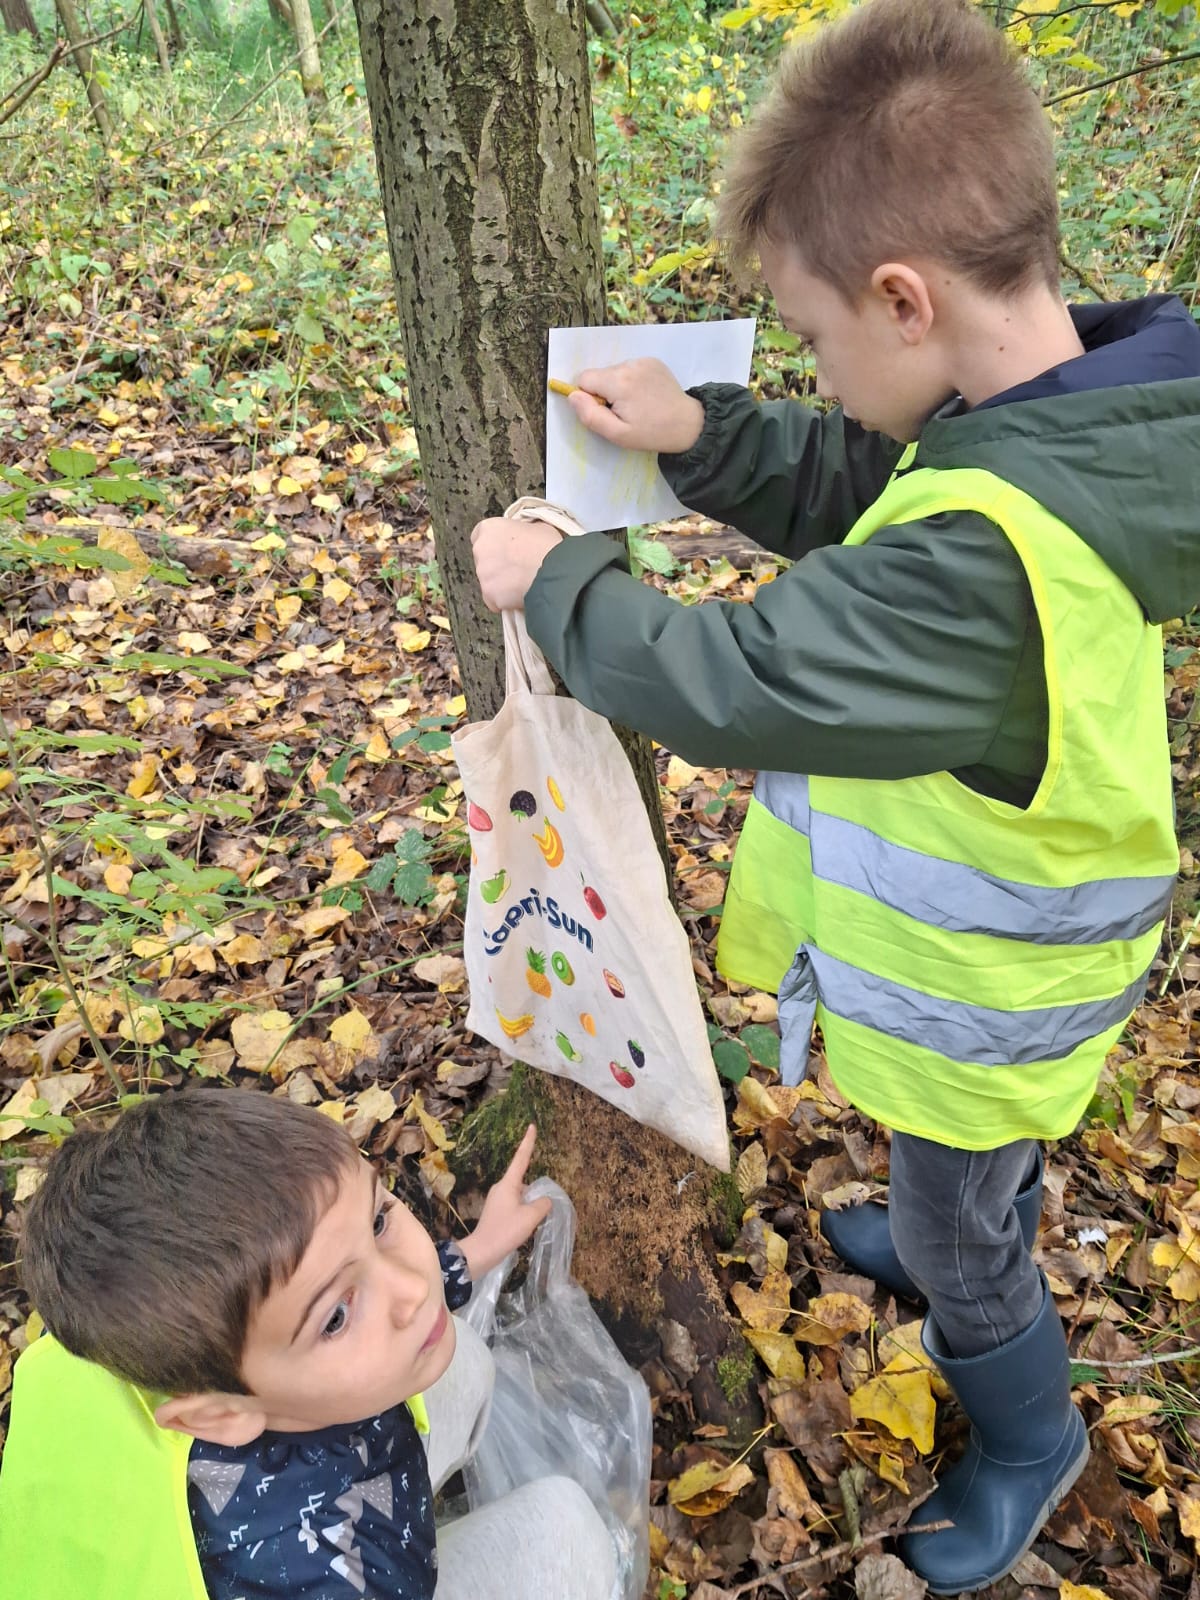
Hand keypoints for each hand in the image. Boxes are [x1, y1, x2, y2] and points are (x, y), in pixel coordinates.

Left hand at [458, 1124, 551, 1278]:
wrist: (482, 1251)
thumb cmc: (505, 1230)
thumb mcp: (530, 1217)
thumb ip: (543, 1204)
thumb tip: (544, 1200)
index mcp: (508, 1184)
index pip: (521, 1158)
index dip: (528, 1142)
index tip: (531, 1126)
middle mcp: (501, 1187)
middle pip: (523, 1181)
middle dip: (533, 1192)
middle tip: (536, 1213)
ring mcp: (496, 1199)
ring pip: (520, 1195)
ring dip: (528, 1206)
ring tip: (528, 1225)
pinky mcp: (495, 1212)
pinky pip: (514, 1205)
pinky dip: (523, 1213)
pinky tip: (523, 1228)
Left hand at [471, 518, 562, 611]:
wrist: (554, 571)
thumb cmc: (548, 547)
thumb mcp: (538, 526)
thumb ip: (523, 531)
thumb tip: (526, 536)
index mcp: (490, 529)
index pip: (480, 535)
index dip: (494, 544)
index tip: (505, 549)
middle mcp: (481, 550)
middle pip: (483, 559)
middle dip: (497, 564)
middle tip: (517, 568)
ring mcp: (483, 574)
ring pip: (488, 581)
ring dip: (501, 583)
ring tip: (522, 584)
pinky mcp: (489, 595)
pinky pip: (494, 600)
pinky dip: (504, 601)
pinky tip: (520, 596)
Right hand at [566, 358, 705, 453]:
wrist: (688, 424)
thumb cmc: (651, 433)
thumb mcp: (617, 434)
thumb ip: (590, 415)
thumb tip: (572, 396)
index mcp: (618, 381)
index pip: (584, 378)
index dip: (588, 397)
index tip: (605, 411)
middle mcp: (629, 364)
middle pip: (599, 374)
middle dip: (604, 392)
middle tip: (624, 412)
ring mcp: (642, 360)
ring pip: (614, 371)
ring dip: (617, 387)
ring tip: (637, 405)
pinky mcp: (652, 361)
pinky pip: (629, 368)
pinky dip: (631, 381)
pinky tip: (645, 395)